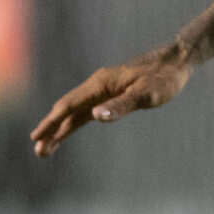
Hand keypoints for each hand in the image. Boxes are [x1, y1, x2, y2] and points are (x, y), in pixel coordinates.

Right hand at [31, 47, 192, 156]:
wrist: (176, 61)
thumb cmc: (164, 78)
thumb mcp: (147, 94)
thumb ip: (122, 105)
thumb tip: (95, 117)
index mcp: (101, 84)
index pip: (70, 106)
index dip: (52, 123)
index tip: (37, 137)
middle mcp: (97, 86)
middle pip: (67, 110)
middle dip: (51, 130)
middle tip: (39, 151)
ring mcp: (103, 91)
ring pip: (75, 112)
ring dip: (60, 129)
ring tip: (46, 149)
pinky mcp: (111, 95)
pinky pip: (87, 111)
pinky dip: (74, 123)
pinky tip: (66, 132)